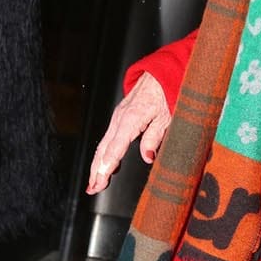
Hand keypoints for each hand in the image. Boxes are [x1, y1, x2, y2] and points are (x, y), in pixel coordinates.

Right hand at [87, 72, 170, 193]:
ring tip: (95, 182)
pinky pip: (109, 136)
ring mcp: (118, 116)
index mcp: (131, 119)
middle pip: (104, 148)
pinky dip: (104, 152)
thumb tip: (148, 157)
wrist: (162, 72)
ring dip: (98, 163)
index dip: (107, 166)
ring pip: (104, 143)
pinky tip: (104, 164)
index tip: (101, 180)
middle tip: (93, 188)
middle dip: (97, 170)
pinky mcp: (120, 115)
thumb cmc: (167, 92)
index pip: (115, 147)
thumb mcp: (167, 117)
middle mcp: (121, 117)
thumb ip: (155, 137)